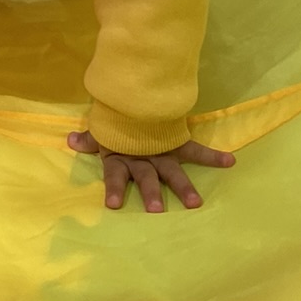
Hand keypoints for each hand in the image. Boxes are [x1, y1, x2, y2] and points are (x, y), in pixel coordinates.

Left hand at [67, 129, 235, 212]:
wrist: (134, 90)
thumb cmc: (115, 116)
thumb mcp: (101, 130)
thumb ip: (89, 139)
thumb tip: (69, 141)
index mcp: (121, 156)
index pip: (115, 176)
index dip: (113, 189)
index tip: (113, 205)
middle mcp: (142, 158)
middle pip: (146, 178)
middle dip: (151, 193)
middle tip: (156, 210)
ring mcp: (160, 151)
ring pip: (172, 172)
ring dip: (183, 187)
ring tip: (195, 204)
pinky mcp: (176, 142)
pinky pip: (196, 150)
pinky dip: (212, 156)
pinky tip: (230, 161)